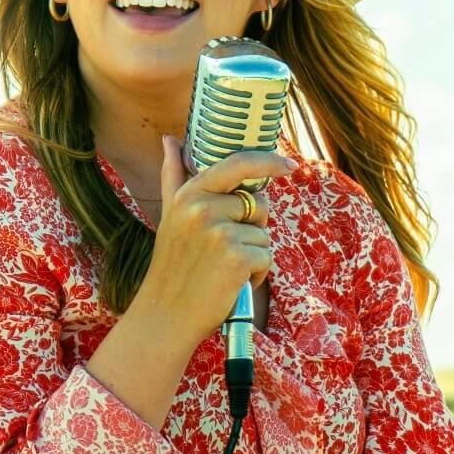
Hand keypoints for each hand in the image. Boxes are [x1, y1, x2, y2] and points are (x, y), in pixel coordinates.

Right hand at [137, 140, 298, 347]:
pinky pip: (267, 256)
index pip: (236, 164)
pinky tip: (233, 283)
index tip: (288, 165)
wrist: (165, 314)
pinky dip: (257, 273)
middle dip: (253, 227)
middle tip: (224, 250)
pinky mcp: (237, 257)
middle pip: (259, 204)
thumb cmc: (172, 265)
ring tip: (224, 269)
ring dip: (253, 254)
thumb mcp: (170, 215)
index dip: (266, 161)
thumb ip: (173, 175)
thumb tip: (169, 139)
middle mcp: (202, 208)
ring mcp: (220, 232)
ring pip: (264, 233)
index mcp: (189, 194)